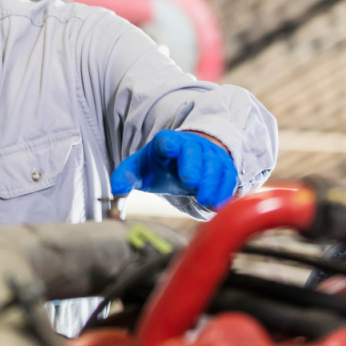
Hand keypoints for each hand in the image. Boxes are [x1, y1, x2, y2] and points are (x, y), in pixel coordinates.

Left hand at [110, 130, 236, 208]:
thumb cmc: (161, 167)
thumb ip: (125, 177)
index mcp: (166, 143)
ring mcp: (211, 156)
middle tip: (190, 183)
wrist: (188, 162)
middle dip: (194, 166)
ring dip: (212, 183)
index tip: (167, 146)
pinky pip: (229, 179)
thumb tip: (116, 190)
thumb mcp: (140, 170)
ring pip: (216, 165)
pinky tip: (218, 205)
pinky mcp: (225, 169)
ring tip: (206, 201)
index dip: (167, 143)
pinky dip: (225, 192)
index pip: (167, 139)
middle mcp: (191, 146)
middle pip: (195, 151)